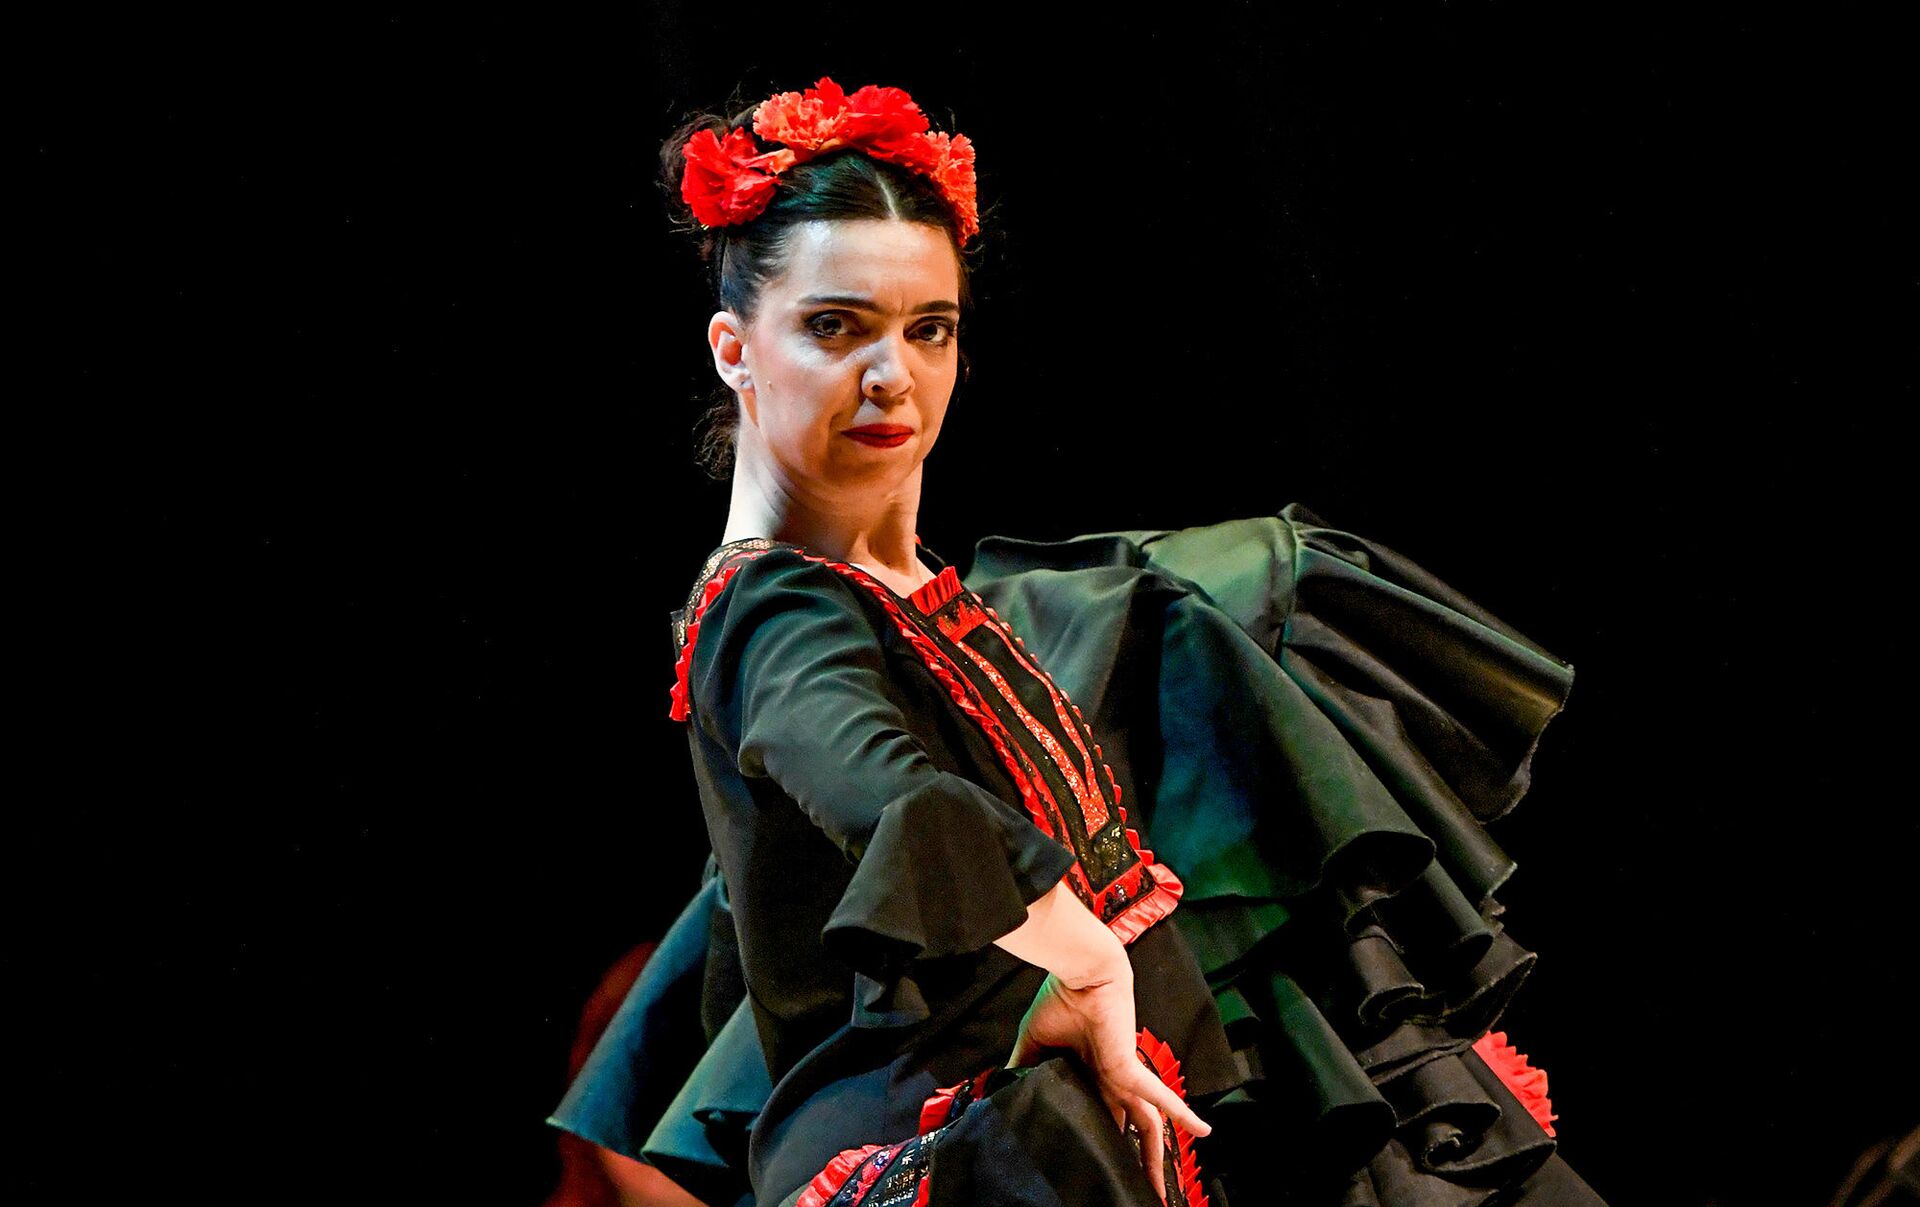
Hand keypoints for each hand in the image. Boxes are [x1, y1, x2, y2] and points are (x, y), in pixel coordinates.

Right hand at [1006, 969, 1210, 1204]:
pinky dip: (1182, 1113)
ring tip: (1159, 1191)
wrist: (1077, 972)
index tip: (1100, 1167)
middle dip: (1137, 1162)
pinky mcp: (1128, 1067)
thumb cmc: (1059, 1000)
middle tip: (1139, 1192)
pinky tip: (1203, 1131)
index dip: (1105, 1142)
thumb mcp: (1033, 1043)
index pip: (1103, 1118)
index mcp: (1092, 1077)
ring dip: (1158, 1158)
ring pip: (1149, 1126)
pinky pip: (1159, 1098)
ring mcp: (1124, 1077)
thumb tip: (1004, 1094)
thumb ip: (1024, 1071)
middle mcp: (1112, 1082)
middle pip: (1131, 1131)